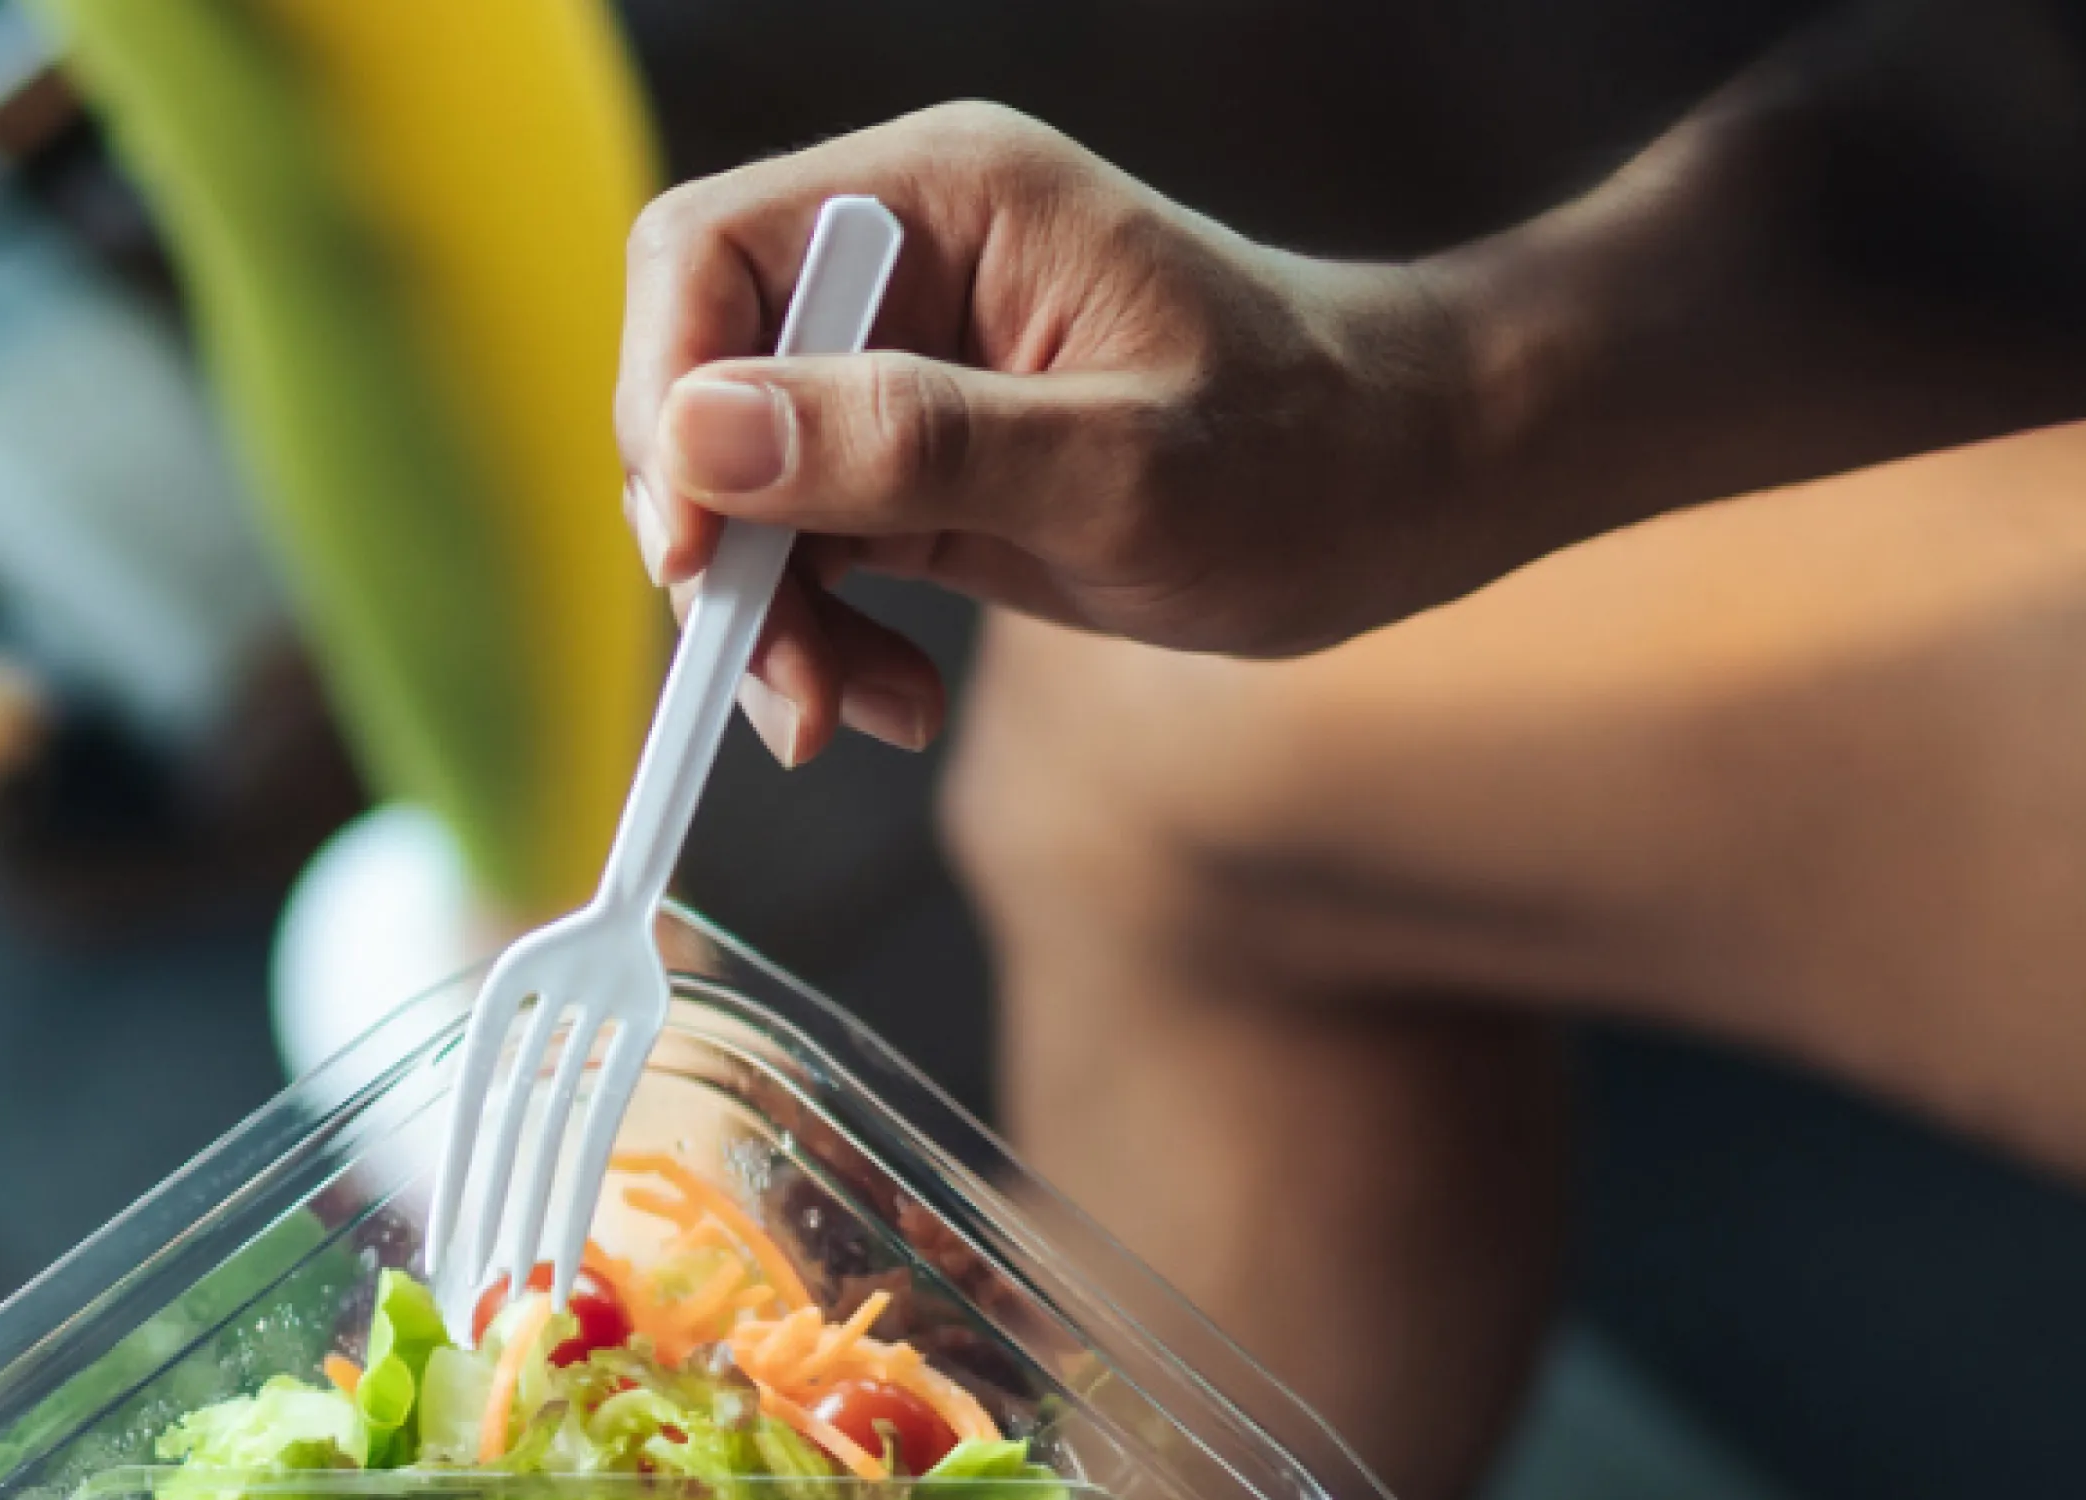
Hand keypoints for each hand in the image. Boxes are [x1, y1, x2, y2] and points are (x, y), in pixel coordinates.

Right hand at [614, 104, 1487, 762]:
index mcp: (941, 200)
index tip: (696, 553)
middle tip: (775, 678)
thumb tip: (700, 440)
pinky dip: (821, 639)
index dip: (665, 401)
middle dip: (719, 546)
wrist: (1420, 488)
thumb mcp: (1116, 468)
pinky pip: (804, 548)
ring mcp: (902, 366)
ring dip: (766, 619)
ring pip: (739, 490)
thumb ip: (906, 443)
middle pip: (699, 384)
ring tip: (848, 712)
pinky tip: (889, 699)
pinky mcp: (917, 460)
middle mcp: (900, 266)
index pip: (704, 259)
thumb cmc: (1313, 452)